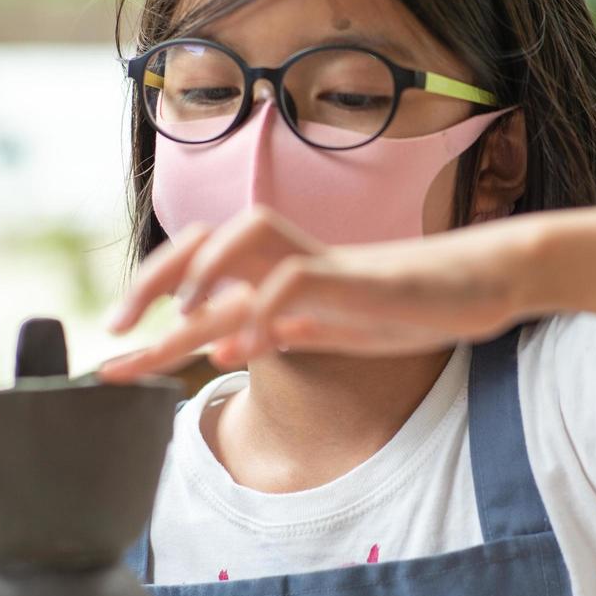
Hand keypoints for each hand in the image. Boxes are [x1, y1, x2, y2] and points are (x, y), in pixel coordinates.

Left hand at [96, 207, 539, 380]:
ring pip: (244, 246)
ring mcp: (323, 265)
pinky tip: (240, 349)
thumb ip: (281, 331)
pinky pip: (299, 282)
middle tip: (112, 334)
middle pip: (205, 251)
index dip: (154, 304)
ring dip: (200, 278)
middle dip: (152, 286)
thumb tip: (220, 345)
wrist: (483, 279)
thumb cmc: (410, 302)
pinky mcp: (358, 279)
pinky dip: (265, 311)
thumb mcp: (335, 327)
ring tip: (171, 324)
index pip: (203, 277)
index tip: (118, 349)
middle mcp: (291, 261)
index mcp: (280, 275)